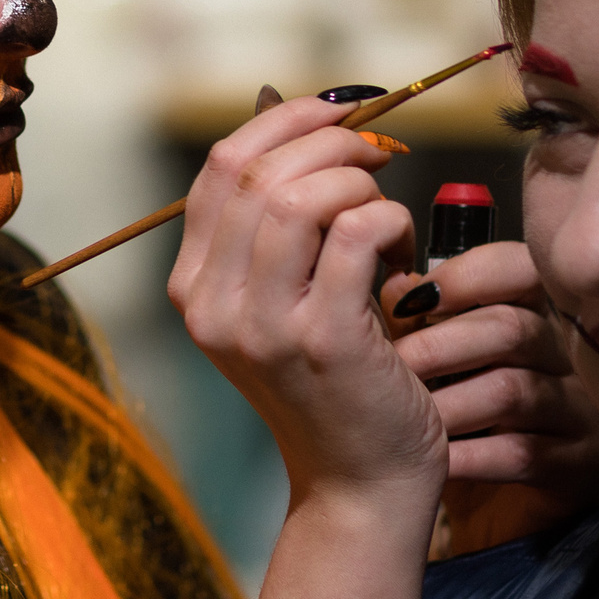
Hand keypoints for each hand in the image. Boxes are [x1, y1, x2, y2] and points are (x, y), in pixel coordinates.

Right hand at [170, 91, 446, 598]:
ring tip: (389, 220)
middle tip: (380, 158)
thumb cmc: (336, 382)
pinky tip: (404, 264)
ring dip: (362, 186)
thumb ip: (280, 224)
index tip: (339, 113)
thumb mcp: (284, 300)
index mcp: (194, 286)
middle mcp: (214, 304)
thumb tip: (309, 116)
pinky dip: (394, 225)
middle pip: (261, 171)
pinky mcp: (325, 340)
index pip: (222, 167)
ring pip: (306, 195)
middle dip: (334, 144)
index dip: (285, 122)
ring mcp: (265, 325)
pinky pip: (362, 231)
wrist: (359, 485)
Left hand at [381, 239, 598, 552]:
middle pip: (515, 327)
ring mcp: (575, 410)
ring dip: (452, 406)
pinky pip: (525, 451)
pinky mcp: (578, 464)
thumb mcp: (427, 370)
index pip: (518, 269)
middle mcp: (561, 356)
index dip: (469, 275)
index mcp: (525, 315)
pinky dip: (472, 456)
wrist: (474, 513)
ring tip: (410, 421)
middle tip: (397, 369)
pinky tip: (437, 463)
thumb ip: (415, 322)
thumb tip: (397, 284)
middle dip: (444, 347)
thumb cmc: (448, 429)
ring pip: (516, 390)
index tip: (416, 300)